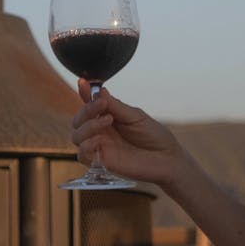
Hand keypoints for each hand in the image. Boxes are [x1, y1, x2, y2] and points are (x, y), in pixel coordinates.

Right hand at [71, 79, 187, 187]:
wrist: (167, 158)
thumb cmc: (154, 136)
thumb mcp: (136, 116)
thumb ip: (116, 106)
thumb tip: (100, 91)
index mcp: (109, 117)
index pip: (90, 105)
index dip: (84, 93)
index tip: (83, 82)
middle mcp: (102, 131)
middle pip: (79, 120)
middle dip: (86, 110)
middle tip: (102, 105)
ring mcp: (101, 147)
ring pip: (77, 136)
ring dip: (87, 126)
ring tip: (107, 121)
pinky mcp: (102, 163)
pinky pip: (82, 155)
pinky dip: (86, 145)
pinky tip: (98, 140)